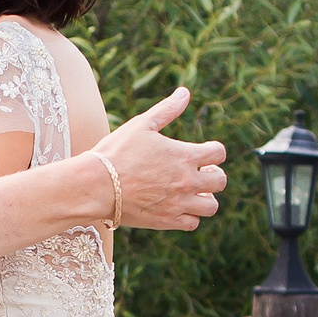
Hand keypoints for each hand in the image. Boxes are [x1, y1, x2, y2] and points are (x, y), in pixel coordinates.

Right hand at [95, 88, 226, 230]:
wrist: (96, 185)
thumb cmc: (116, 152)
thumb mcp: (142, 124)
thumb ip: (167, 109)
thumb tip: (184, 93)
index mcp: (185, 156)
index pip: (219, 153)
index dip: (214, 151)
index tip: (204, 152)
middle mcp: (187, 181)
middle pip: (220, 182)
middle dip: (214, 175)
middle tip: (201, 172)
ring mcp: (179, 203)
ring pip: (211, 206)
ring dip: (206, 198)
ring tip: (193, 192)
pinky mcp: (167, 221)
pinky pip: (192, 223)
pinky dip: (190, 216)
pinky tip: (178, 207)